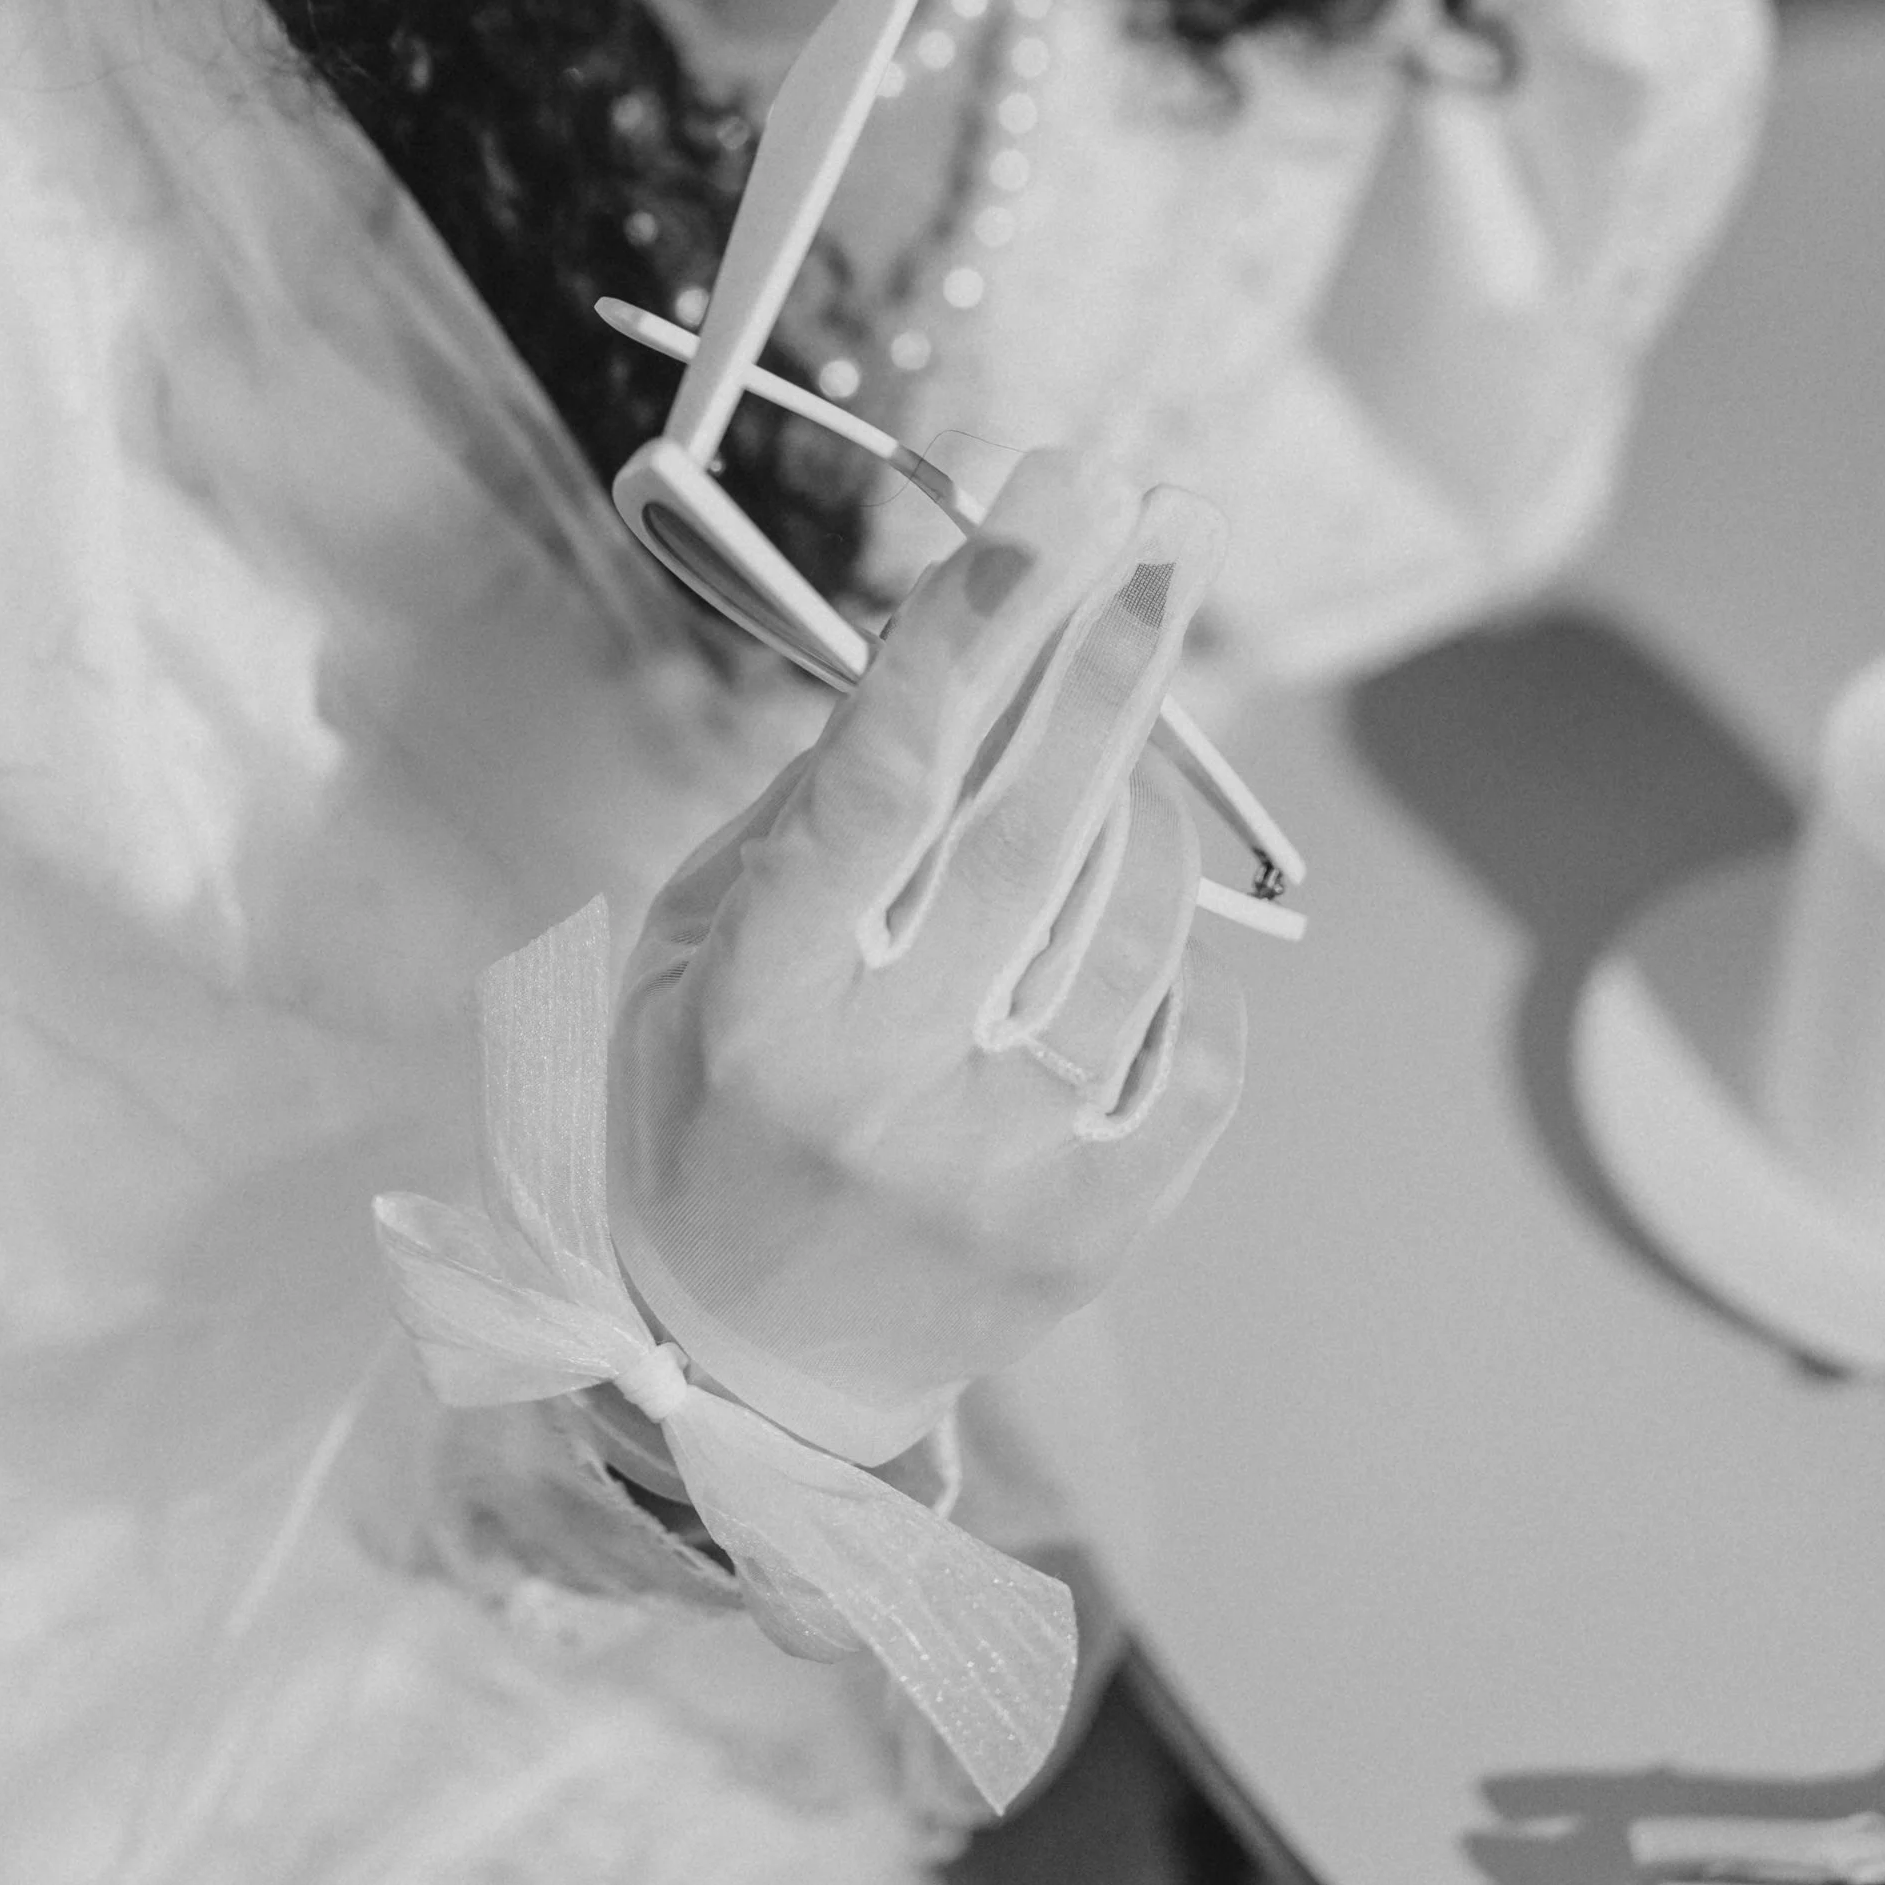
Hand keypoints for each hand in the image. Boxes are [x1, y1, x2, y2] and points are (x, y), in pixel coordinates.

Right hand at [606, 452, 1245, 1465]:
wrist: (751, 1387)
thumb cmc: (709, 1117)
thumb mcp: (693, 953)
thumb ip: (807, 811)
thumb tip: (950, 654)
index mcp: (760, 1001)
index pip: (886, 773)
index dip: (978, 618)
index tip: (1054, 498)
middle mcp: (883, 1083)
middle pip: (1030, 819)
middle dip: (1109, 649)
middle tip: (1168, 523)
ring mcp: (1001, 1167)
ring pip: (1132, 917)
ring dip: (1147, 789)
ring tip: (1131, 719)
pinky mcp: (1095, 1232)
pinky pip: (1192, 1038)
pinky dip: (1178, 955)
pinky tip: (1134, 910)